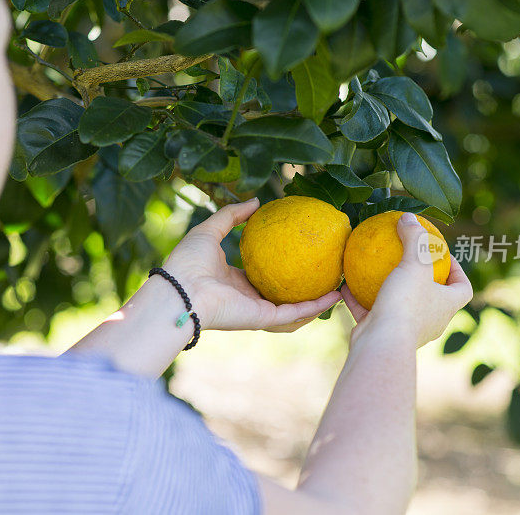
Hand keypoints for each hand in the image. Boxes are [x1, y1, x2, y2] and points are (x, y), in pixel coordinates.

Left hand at [164, 198, 340, 331]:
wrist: (180, 290)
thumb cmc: (188, 262)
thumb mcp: (210, 230)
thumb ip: (231, 216)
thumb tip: (256, 201)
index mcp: (234, 282)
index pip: (261, 277)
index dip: (281, 268)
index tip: (299, 255)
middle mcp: (247, 299)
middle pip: (281, 296)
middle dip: (303, 288)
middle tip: (326, 273)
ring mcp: (256, 311)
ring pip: (293, 310)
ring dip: (316, 303)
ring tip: (340, 289)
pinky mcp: (262, 319)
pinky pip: (294, 314)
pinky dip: (315, 307)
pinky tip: (334, 295)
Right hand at [342, 212, 472, 347]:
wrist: (381, 344)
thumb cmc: (406, 304)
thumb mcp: (414, 264)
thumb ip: (414, 239)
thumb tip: (409, 216)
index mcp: (446, 306)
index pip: (462, 288)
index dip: (458, 272)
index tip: (444, 256)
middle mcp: (430, 320)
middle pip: (433, 297)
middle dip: (422, 280)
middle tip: (408, 260)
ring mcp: (406, 329)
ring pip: (400, 306)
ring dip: (389, 289)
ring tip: (376, 270)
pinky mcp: (382, 332)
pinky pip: (371, 311)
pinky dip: (360, 299)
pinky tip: (347, 283)